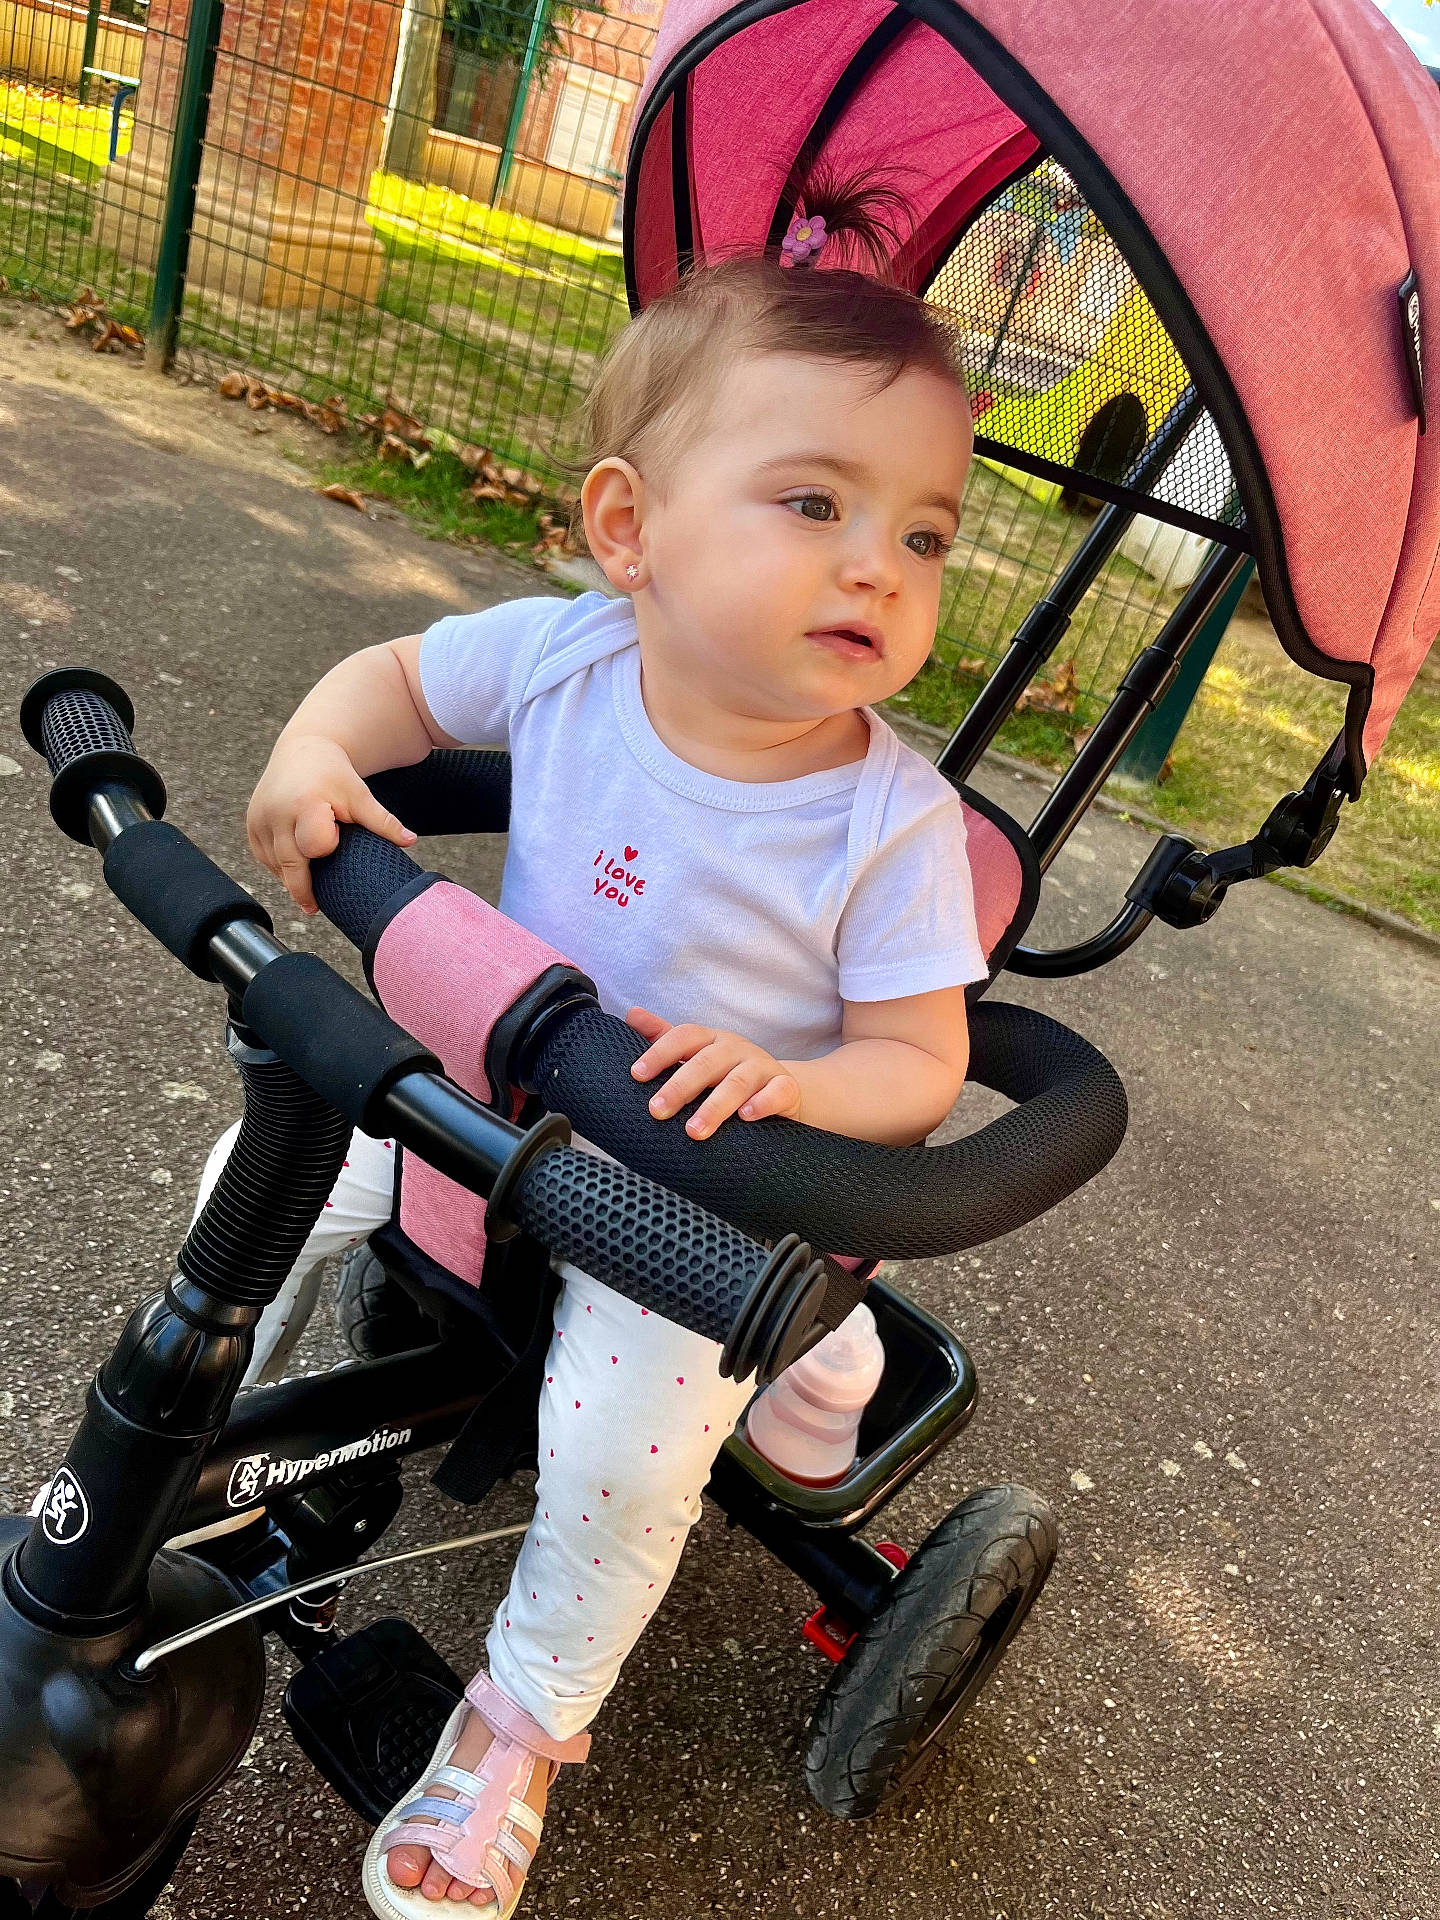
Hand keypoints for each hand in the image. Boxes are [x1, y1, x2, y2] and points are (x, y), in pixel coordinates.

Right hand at [246, 732, 416, 914]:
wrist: (302, 750)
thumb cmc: (334, 774)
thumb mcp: (359, 794)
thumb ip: (382, 820)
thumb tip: (410, 841)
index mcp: (304, 803)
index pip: (316, 847)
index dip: (327, 849)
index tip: (336, 842)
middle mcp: (276, 812)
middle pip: (290, 865)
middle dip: (302, 888)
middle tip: (314, 908)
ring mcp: (259, 819)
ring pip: (274, 864)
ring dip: (289, 878)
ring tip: (306, 890)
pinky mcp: (251, 823)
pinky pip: (263, 856)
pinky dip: (277, 867)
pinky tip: (291, 873)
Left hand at [625, 1007, 802, 1138]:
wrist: (781, 1089)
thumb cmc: (727, 1073)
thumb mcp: (697, 1054)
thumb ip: (665, 1038)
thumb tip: (632, 1013)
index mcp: (711, 1039)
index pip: (683, 1036)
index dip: (660, 1053)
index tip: (637, 1075)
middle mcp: (736, 1049)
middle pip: (706, 1062)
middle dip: (680, 1086)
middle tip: (656, 1110)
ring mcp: (762, 1067)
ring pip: (737, 1082)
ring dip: (714, 1106)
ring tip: (694, 1131)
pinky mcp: (785, 1088)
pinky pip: (778, 1092)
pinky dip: (762, 1103)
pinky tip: (746, 1117)